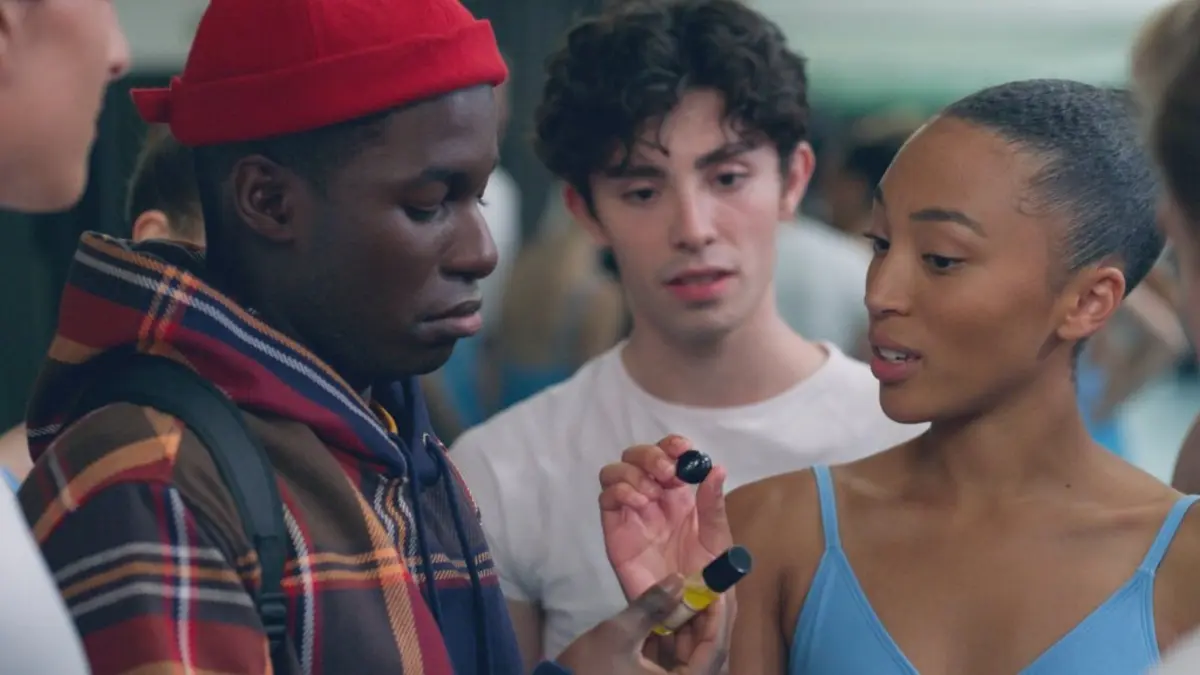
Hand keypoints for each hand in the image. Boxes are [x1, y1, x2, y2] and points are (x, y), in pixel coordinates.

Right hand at [555, 574, 731, 674]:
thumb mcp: (620, 634)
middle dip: (700, 622)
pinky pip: (670, 665)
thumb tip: (679, 580)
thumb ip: (651, 605)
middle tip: (697, 591)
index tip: (713, 591)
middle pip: (704, 656)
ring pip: (687, 660)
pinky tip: (663, 618)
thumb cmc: (591, 670)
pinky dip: (669, 643)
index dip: (715, 619)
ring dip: (684, 631)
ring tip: (680, 599)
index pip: (713, 652)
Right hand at [599, 435, 731, 602]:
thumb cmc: (704, 576)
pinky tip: (640, 504)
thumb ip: (713, 505)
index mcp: (679, 493)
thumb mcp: (717, 539)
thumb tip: (716, 468)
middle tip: (668, 473)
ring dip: (634, 473)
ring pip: (615, 471)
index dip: (671, 445)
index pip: (668, 454)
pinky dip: (620, 491)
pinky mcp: (615, 529)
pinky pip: (606, 498)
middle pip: (637, 456)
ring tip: (652, 494)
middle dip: (650, 455)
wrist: (685, 610)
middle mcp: (652, 497)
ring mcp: (631, 512)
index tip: (682, 450)